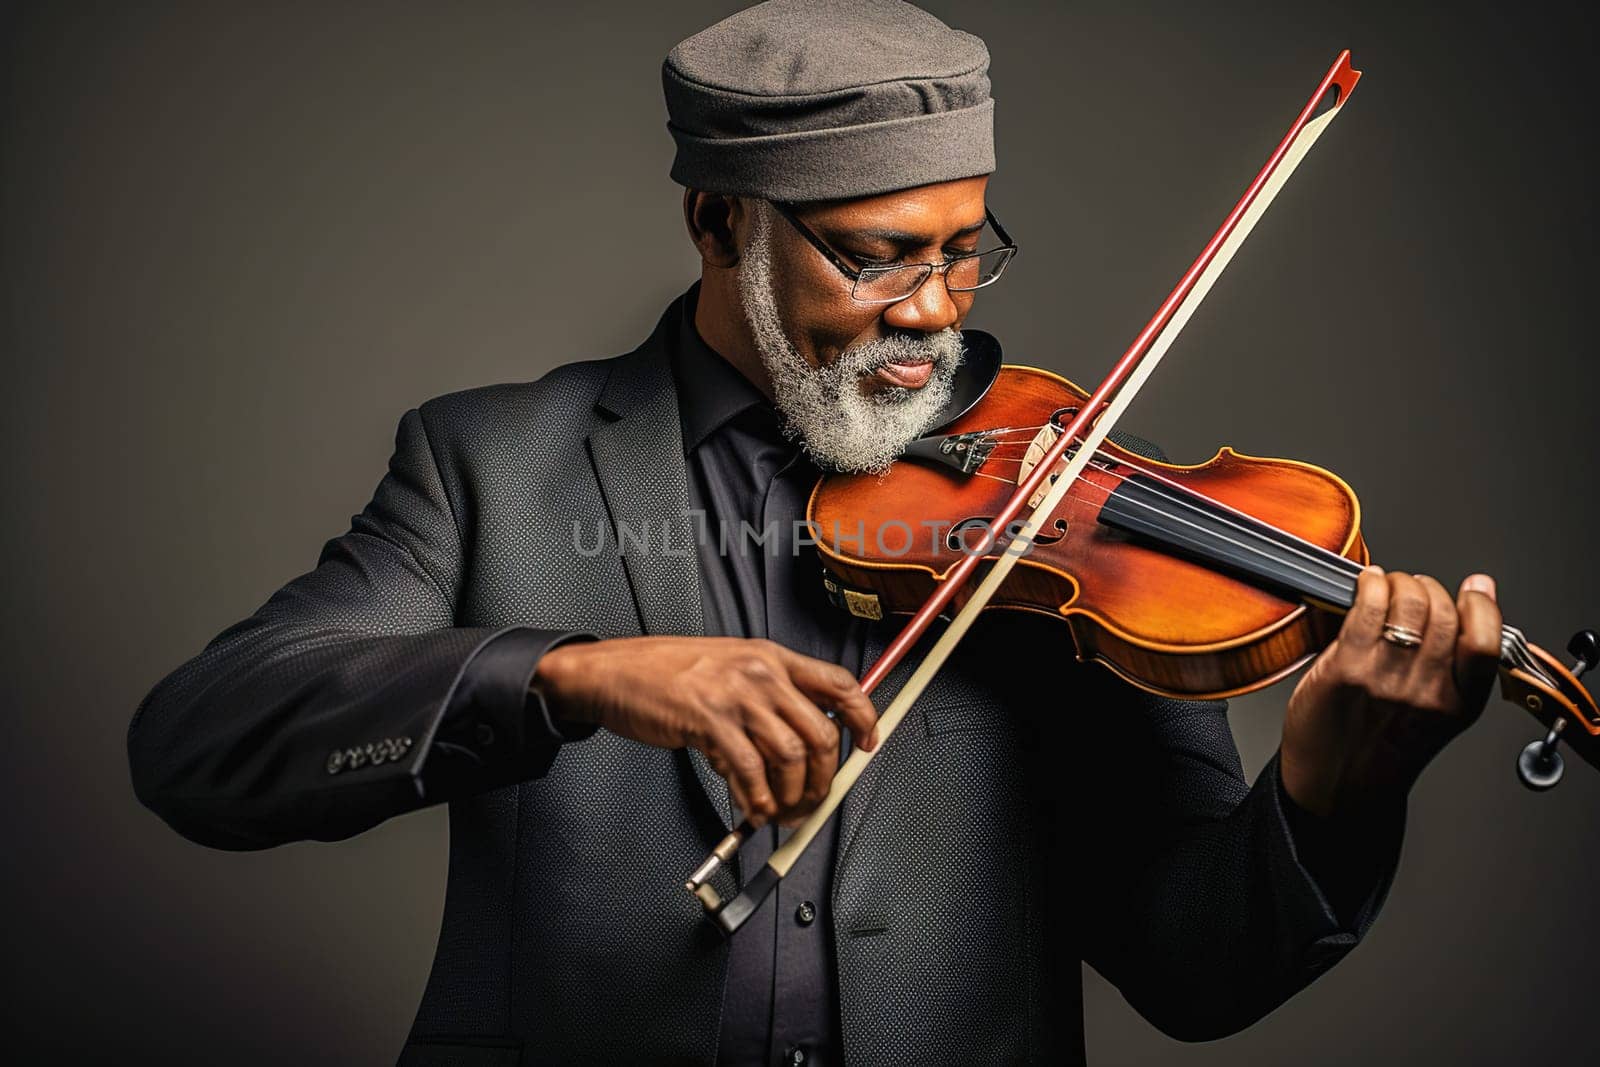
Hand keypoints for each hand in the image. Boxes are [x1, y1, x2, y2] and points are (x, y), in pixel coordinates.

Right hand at [531, 636, 877, 827]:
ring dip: (791, 795)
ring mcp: (736, 696)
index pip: (839, 684)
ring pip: (791, 757)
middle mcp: (761, 673)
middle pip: (821, 731)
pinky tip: (751, 806)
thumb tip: (804, 741)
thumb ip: (768, 698)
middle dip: (825, 778)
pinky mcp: (709, 721)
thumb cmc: (669, 673)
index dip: (863, 717)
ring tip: (779, 810)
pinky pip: (749, 771)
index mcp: (772, 657)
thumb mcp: (731, 669)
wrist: (617, 672)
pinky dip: (756, 799)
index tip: (868, 743)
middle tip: (814, 799)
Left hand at [1281, 566, 1502, 817]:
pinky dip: (1369, 585)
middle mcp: (1429, 692)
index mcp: (1460, 705)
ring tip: (1387, 585)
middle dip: (1429, 587)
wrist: (1336, 789)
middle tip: (1412, 588)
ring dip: (1398, 582)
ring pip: (1408, 603)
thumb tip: (1464, 604)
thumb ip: (1451, 670)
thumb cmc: (1379, 751)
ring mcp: (1388, 679)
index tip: (1474, 588)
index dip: (1483, 605)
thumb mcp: (1436, 718)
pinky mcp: (1347, 669)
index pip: (1486, 641)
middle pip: (1444, 612)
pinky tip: (1366, 584)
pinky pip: (1368, 608)